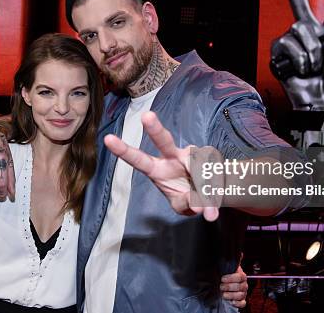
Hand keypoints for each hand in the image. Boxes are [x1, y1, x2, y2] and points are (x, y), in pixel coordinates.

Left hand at [103, 111, 219, 220]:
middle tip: (147, 117)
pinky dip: (214, 188)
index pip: (139, 159)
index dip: (123, 150)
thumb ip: (187, 205)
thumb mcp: (182, 206)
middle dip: (155, 129)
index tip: (108, 139)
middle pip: (164, 140)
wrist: (210, 190)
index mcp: (158, 169)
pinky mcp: (209, 154)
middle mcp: (172, 156)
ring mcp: (191, 153)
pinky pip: (212, 170)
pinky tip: (215, 197)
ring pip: (196, 165)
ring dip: (204, 186)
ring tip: (208, 207)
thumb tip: (200, 206)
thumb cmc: (187, 196)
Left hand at [220, 263, 247, 308]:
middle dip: (229, 287)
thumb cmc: (225, 275)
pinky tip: (231, 301)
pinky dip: (237, 303)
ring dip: (230, 295)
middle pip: (240, 287)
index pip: (240, 276)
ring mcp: (243, 293)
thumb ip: (233, 261)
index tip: (222, 278)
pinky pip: (242, 304)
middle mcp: (244, 285)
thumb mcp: (227, 267)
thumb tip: (240, 253)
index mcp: (241, 276)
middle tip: (221, 286)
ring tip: (223, 294)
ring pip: (241, 295)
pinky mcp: (241, 301)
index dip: (231, 278)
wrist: (224, 285)